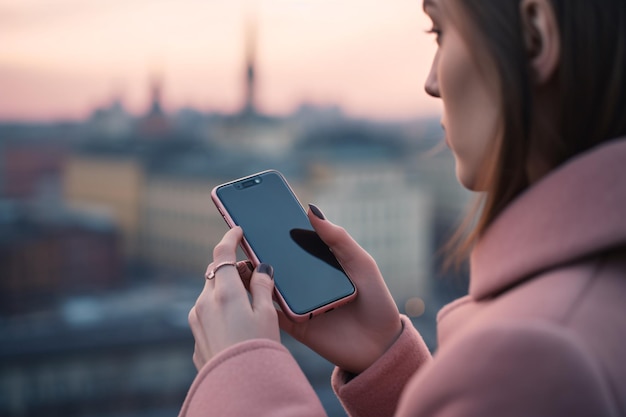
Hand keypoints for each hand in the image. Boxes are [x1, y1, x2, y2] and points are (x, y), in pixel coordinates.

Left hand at [188, 227, 279, 370]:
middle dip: (231, 269)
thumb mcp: (267, 314)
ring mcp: (196, 320)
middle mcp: (204, 302)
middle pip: (215, 273)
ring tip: (248, 304)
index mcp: (223, 292)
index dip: (229, 238)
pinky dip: (220, 309)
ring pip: (210, 293)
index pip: (222, 254)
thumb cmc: (257, 350)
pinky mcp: (196, 336)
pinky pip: (207, 313)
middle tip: (252, 275)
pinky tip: (237, 324)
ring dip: (225, 290)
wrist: (237, 387)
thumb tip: (260, 268)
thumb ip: (261, 286)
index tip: (236, 230)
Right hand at [237, 206, 402, 374]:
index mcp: (318, 263)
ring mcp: (296, 302)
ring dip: (250, 270)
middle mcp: (304, 280)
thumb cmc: (375, 300)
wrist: (381, 345)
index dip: (276, 227)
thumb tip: (311, 209)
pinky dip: (256, 298)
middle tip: (241, 229)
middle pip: (276, 260)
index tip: (257, 209)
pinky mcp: (292, 324)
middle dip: (258, 245)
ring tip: (240, 255)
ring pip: (266, 283)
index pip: (292, 241)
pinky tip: (247, 284)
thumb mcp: (360, 263)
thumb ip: (337, 238)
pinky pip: (268, 310)